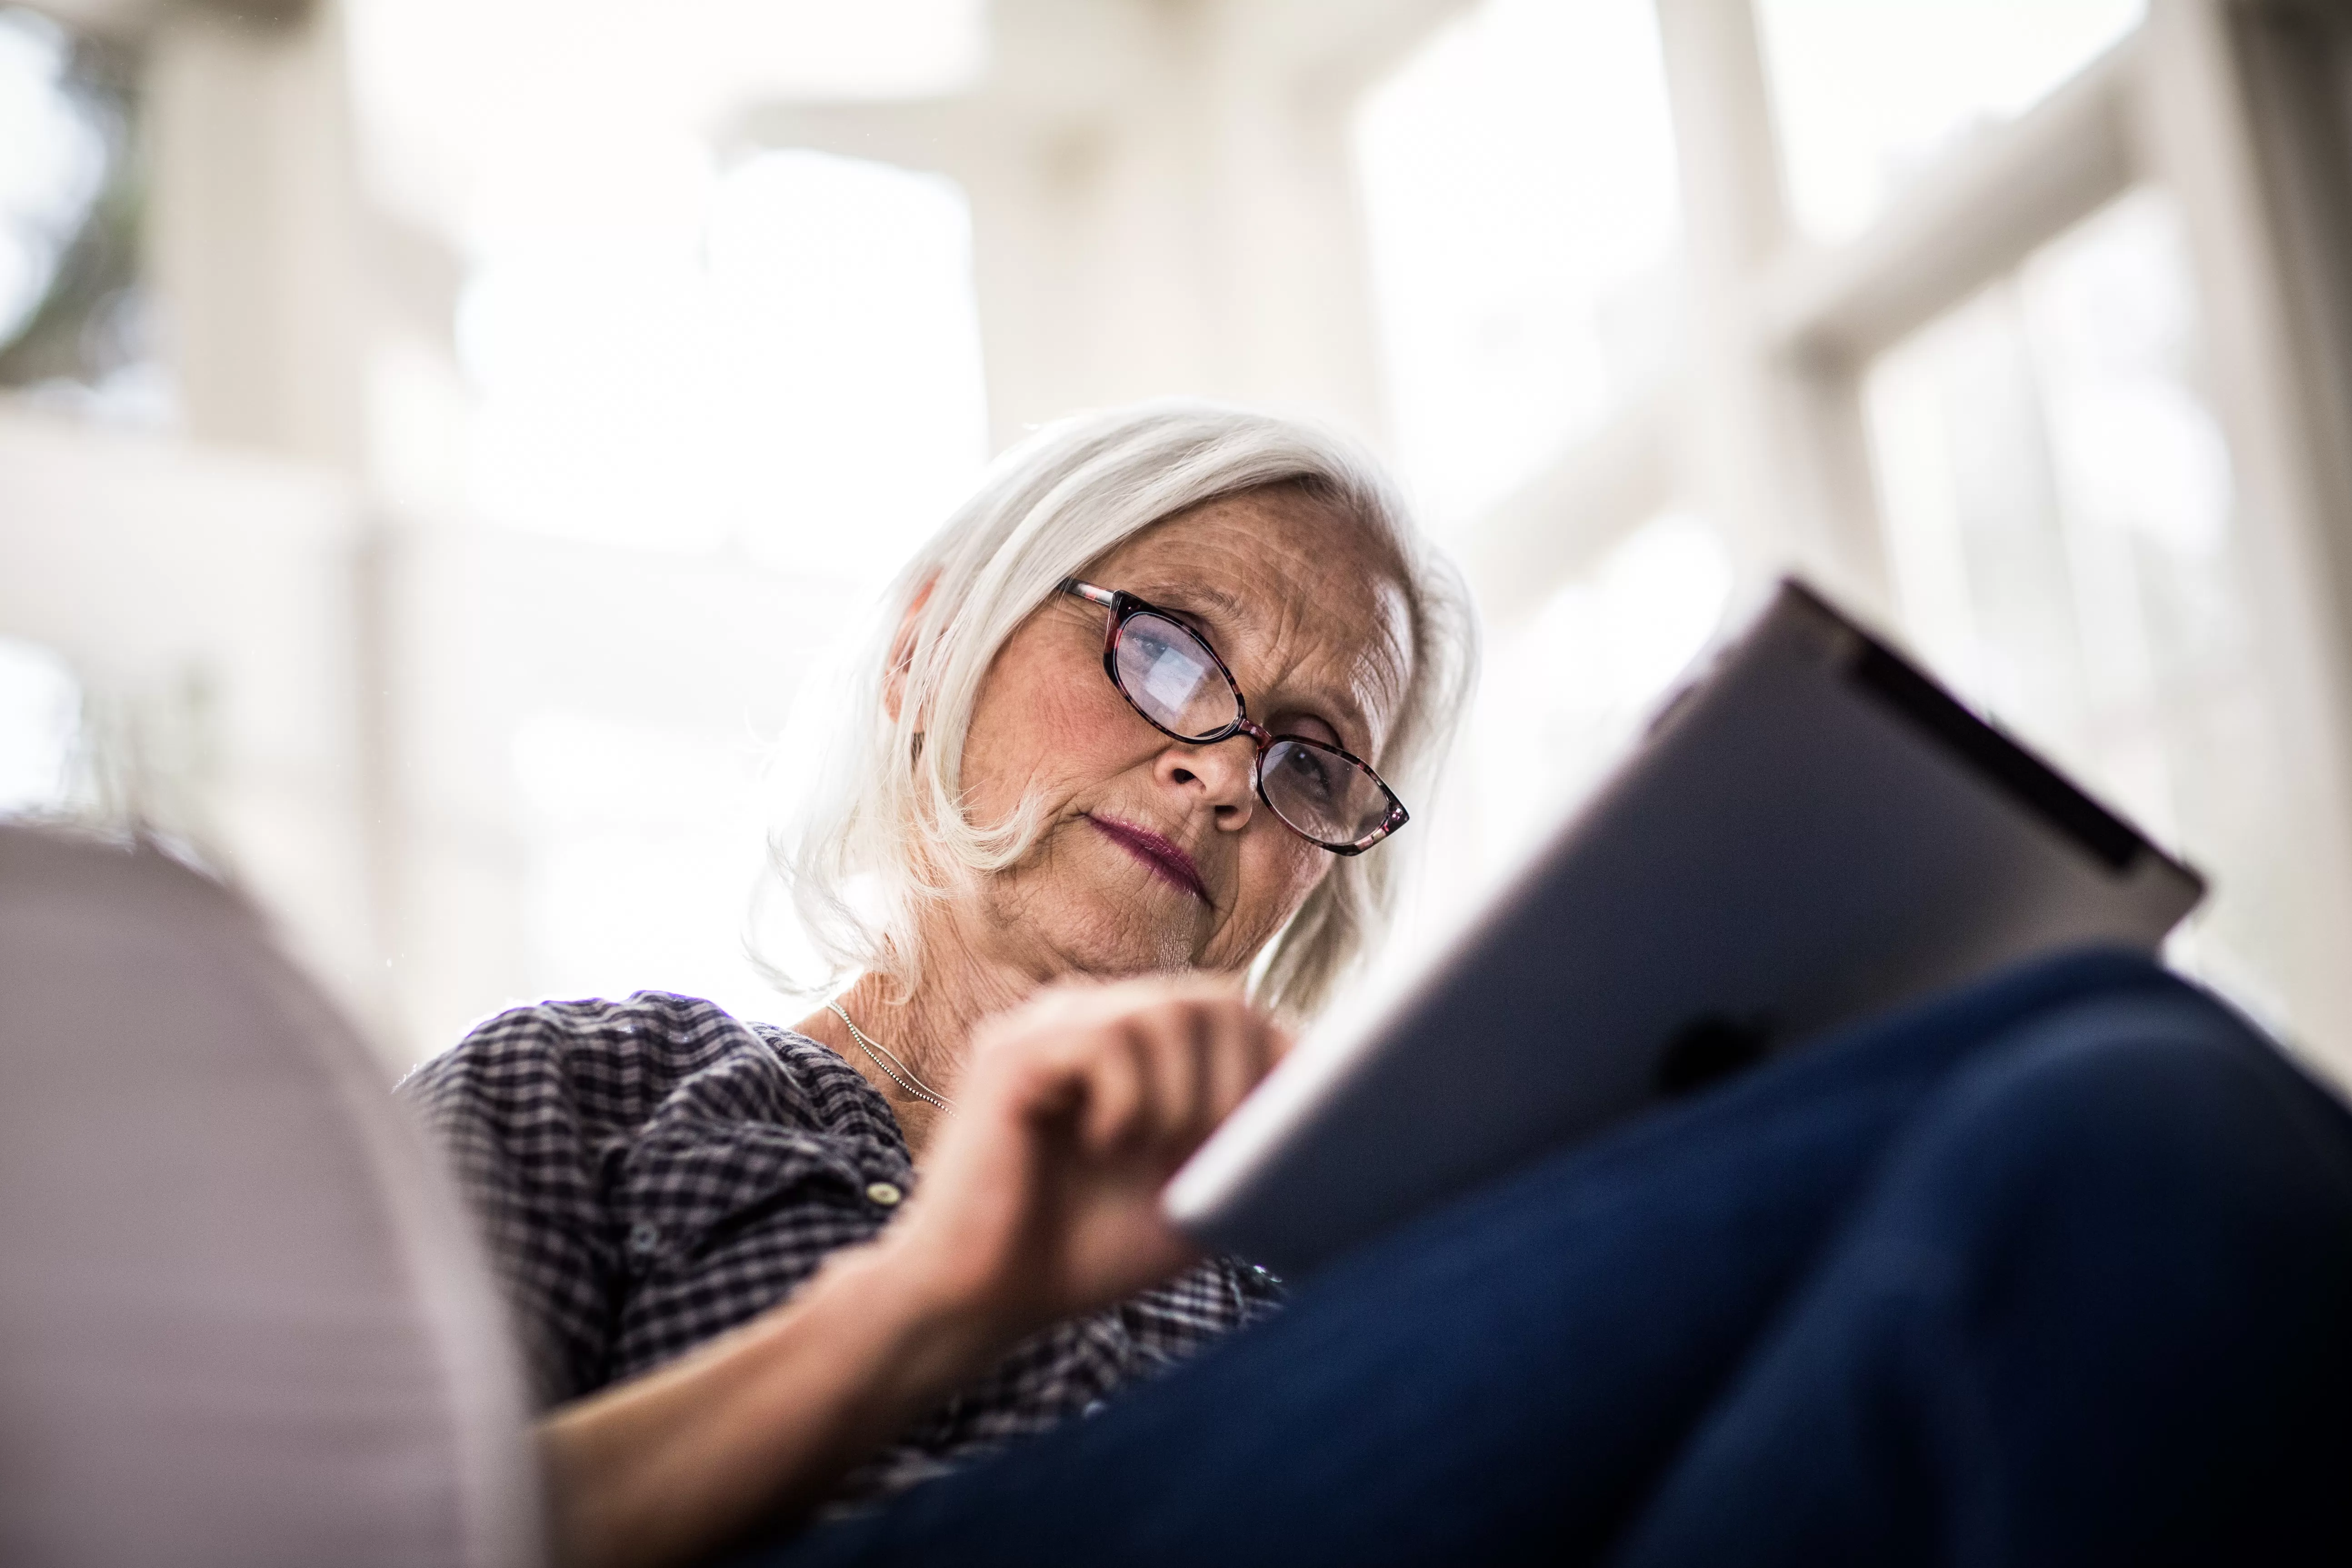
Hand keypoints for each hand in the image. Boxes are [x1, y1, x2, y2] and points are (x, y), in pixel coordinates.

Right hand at [874, 976, 1286, 1346]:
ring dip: (1186, 1096)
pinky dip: (1128, 1101)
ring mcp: (1047, 1027)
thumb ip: (1246, 1149)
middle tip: (1213, 1154)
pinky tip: (1105, 1145)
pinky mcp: (1010, 1054)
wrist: (980, 1302)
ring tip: (1155, 1154)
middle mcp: (1092, 1017)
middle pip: (1214, 999)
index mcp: (1136, 1043)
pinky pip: (1105, 1040)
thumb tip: (1334, 1118)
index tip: (1298, 1127)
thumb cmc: (1084, 1252)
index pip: (1235, 1012)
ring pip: (1166, 1011)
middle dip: (1239, 1081)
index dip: (1281, 1062)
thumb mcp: (1192, 1196)